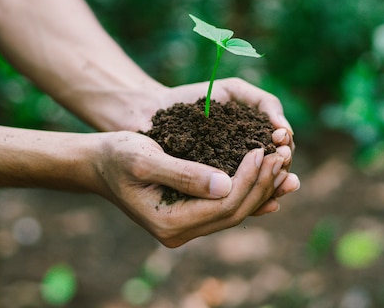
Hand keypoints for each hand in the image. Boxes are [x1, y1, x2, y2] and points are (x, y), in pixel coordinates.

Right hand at [92, 131, 286, 246]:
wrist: (99, 163)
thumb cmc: (117, 155)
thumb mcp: (145, 158)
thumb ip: (184, 173)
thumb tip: (226, 184)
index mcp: (169, 222)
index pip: (222, 205)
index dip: (248, 179)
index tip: (261, 150)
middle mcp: (180, 232)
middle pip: (234, 212)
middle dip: (262, 184)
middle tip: (281, 154)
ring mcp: (186, 227)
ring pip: (235, 212)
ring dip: (262, 189)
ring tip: (284, 166)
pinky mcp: (191, 215)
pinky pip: (227, 208)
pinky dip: (250, 194)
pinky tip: (272, 184)